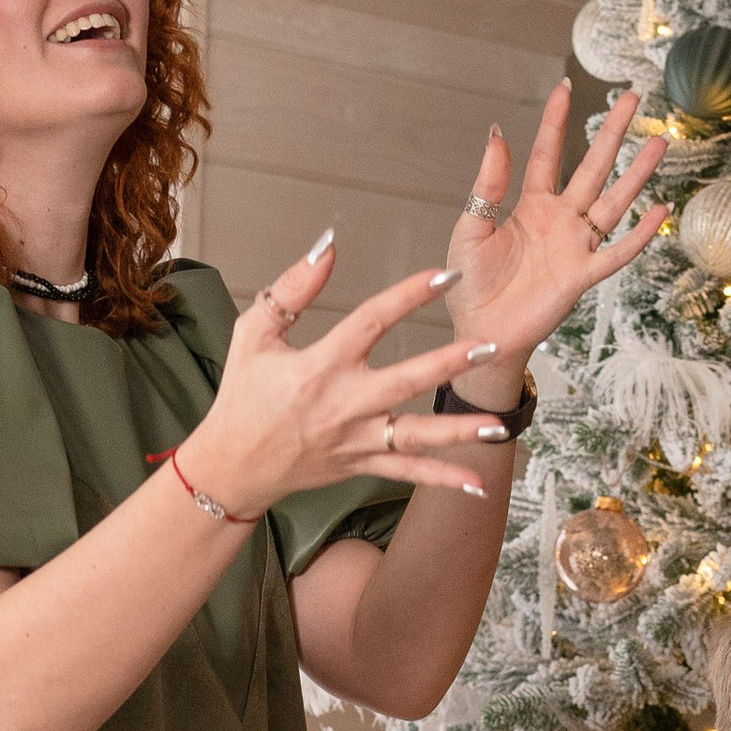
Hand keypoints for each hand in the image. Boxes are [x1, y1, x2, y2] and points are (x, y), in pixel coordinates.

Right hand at [174, 242, 515, 519]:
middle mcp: (343, 403)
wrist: (232, 465)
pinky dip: (441, 478)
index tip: (444, 275)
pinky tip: (476, 484)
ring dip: (459, 429)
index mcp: (320, 365)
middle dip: (451, 363)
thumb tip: (327, 246)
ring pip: (416, 434)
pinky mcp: (360, 465)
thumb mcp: (253, 333)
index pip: (372, 320)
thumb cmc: (242, 396)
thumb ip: (291, 289)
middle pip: (407, 379)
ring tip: (498, 422)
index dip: (409, 295)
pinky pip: (406, 472)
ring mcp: (355, 439)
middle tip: (490, 347)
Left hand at [442, 83, 665, 397]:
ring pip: (613, 202)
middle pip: (593, 167)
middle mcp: (559, 220)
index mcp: (530, 206)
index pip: (548, 154)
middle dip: (612, 133)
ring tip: (659, 143)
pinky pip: (617, 253)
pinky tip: (660, 211)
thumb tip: (497, 133)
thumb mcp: (471, 226)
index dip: (557, 122)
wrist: (479, 332)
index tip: (566, 87)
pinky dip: (640, 235)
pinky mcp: (582, 276)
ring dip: (637, 174)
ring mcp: (575, 246)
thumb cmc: (470, 284)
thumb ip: (488, 183)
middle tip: (633, 99)